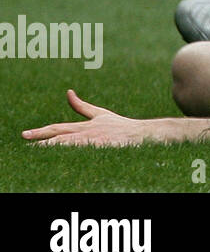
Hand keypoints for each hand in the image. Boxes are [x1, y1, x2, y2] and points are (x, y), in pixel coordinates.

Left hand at [22, 90, 150, 146]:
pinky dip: (74, 156)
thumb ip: (81, 106)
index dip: (41, 132)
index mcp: (84, 125)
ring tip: (40, 150)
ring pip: (70, 146)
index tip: (25, 135)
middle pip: (61, 137)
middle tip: (27, 140)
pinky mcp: (104, 149)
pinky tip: (63, 159)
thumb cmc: (120, 125)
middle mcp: (87, 133)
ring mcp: (95, 142)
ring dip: (55, 148)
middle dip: (42, 139)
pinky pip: (85, 154)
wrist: (142, 133)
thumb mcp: (100, 114)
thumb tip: (68, 92)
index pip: (58, 128)